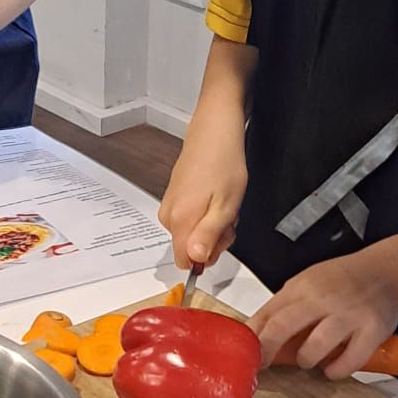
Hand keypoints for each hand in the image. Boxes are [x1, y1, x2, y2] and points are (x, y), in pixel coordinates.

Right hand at [158, 145, 245, 269]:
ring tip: (222, 203)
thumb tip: (196, 260)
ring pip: (190, 234)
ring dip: (211, 225)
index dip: (208, 256)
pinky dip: (205, 214)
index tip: (221, 237)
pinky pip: (188, 220)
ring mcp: (169, 206)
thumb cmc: (223, 165)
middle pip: (189, 248)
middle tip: (228, 217)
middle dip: (213, 239)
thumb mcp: (226, 206)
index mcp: (180, 220)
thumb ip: (208, 236)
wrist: (213, 135)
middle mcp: (169, 215)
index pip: (185, 262)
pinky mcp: (173, 198)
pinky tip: (214, 197)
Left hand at [250, 250, 397, 377]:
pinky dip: (336, 370)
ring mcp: (349, 314)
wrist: (386, 272)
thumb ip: (283, 307)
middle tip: (264, 365)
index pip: (267, 313)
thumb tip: (254, 335)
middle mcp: (323, 298)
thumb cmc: (341, 281)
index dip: (252, 337)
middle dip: (267, 350)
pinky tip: (331, 369)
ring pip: (315, 346)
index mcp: (302, 287)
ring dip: (305, 360)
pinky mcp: (373, 330)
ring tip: (307, 360)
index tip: (245, 354)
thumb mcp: (306, 284)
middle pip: (282, 326)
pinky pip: (350, 359)